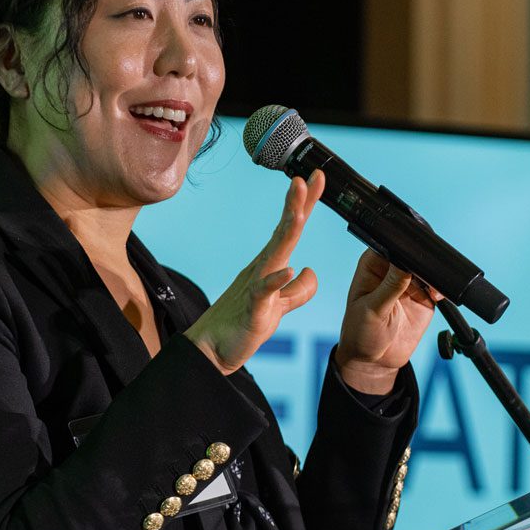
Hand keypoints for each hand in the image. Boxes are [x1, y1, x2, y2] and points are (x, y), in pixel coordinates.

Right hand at [186, 170, 325, 374]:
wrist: (212, 350)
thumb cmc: (243, 325)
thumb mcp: (279, 307)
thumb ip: (297, 290)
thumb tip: (310, 271)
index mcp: (270, 266)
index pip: (290, 230)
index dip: (304, 204)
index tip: (318, 179)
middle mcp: (262, 270)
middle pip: (284, 234)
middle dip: (296, 206)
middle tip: (307, 179)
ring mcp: (256, 287)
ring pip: (275, 256)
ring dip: (286, 234)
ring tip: (299, 213)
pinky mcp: (252, 310)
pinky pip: (264, 292)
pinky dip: (275, 281)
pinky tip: (288, 270)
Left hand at [334, 250, 440, 393]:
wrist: (374, 362)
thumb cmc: (360, 333)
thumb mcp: (372, 310)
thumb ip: (390, 286)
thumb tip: (405, 261)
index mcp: (373, 265)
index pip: (390, 244)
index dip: (402, 245)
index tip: (412, 253)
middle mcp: (392, 270)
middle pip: (413, 254)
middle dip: (423, 260)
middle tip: (426, 273)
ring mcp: (410, 284)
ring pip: (428, 269)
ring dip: (434, 275)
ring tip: (432, 289)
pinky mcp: (424, 298)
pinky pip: (437, 287)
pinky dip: (442, 289)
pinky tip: (438, 295)